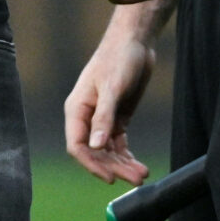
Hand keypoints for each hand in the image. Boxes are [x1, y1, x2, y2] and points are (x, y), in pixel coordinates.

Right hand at [64, 18, 155, 183]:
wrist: (135, 41)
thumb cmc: (118, 58)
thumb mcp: (112, 88)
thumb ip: (103, 118)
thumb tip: (95, 146)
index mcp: (77, 109)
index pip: (77, 146)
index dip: (91, 164)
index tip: (110, 178)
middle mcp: (86, 117)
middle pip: (95, 152)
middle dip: (113, 167)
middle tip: (136, 179)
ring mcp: (102, 118)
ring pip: (107, 151)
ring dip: (123, 164)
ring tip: (142, 175)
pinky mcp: (117, 117)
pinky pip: (118, 143)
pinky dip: (127, 155)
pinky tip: (139, 165)